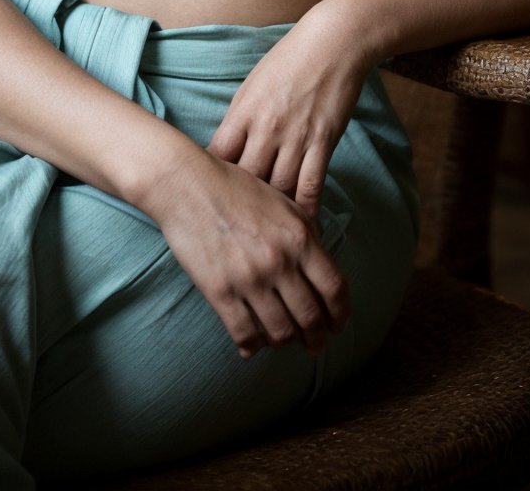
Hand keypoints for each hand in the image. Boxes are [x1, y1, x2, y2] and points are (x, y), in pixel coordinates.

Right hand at [153, 149, 350, 360]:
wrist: (188, 184)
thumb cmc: (235, 188)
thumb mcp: (283, 203)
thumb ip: (306, 235)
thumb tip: (319, 270)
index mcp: (300, 237)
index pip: (334, 288)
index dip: (341, 314)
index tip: (338, 325)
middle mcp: (279, 261)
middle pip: (311, 317)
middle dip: (317, 338)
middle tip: (316, 346)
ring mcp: (249, 278)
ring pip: (280, 332)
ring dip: (287, 343)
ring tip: (285, 342)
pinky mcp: (220, 291)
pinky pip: (245, 333)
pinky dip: (252, 346)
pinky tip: (252, 345)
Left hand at [204, 0, 374, 220]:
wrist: (333, 42)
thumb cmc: (290, 60)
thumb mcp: (253, 85)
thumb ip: (240, 120)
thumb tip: (225, 150)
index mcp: (242, 112)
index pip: (216, 156)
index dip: (209, 180)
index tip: (208, 197)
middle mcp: (265, 127)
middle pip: (243, 180)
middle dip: (237, 205)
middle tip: (234, 227)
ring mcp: (294, 136)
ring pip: (276, 189)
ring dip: (271, 213)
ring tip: (265, 234)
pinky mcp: (322, 141)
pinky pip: (311, 184)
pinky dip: (306, 209)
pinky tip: (303, 227)